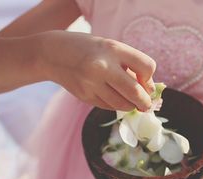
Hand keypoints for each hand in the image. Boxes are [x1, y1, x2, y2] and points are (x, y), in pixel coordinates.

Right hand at [39, 31, 155, 110]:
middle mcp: (102, 66)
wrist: (53, 54)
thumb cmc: (90, 50)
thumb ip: (131, 66)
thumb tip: (150, 91)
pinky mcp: (85, 96)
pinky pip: (109, 106)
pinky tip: (115, 98)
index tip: (145, 80)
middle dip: (145, 102)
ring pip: (122, 104)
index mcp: (113, 49)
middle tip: (147, 105)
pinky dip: (116, 105)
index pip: (146, 67)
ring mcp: (92, 83)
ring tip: (133, 103)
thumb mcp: (111, 48)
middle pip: (135, 92)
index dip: (150, 77)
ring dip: (132, 106)